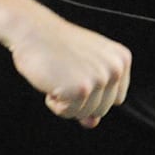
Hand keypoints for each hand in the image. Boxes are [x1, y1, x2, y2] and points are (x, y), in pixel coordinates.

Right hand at [8, 16, 131, 128]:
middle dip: (79, 100)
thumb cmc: (56, 47)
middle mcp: (116, 69)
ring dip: (66, 102)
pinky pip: (68, 113)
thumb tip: (92, 123)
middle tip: (65, 73)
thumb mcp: (84, 67)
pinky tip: (52, 80)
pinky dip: (55, 103)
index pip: (115, 100)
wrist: (33, 30)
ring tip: (59, 75)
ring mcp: (100, 79)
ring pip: (85, 114)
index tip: (78, 73)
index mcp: (122, 60)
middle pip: (101, 110)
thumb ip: (95, 95)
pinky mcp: (82, 89)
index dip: (93, 94)